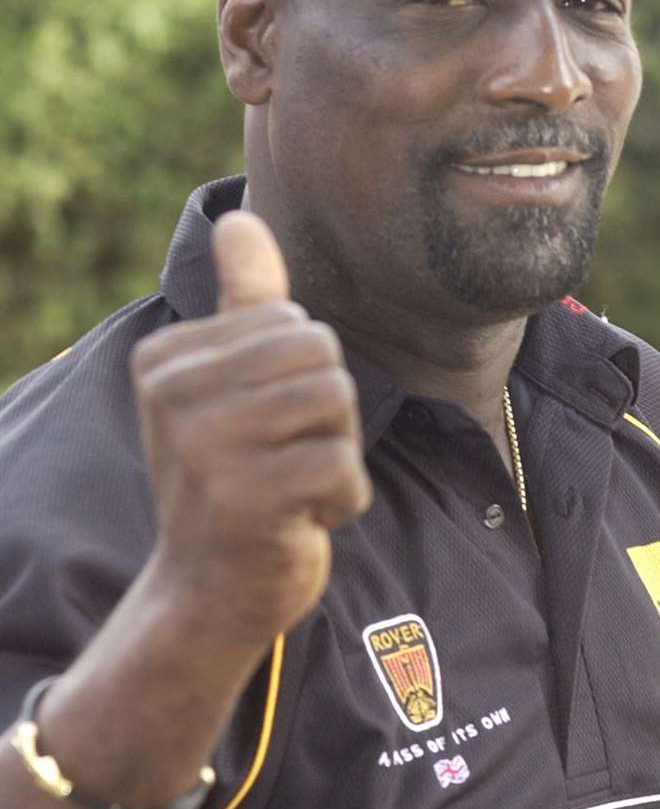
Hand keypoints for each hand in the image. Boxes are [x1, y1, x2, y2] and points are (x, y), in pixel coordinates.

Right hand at [131, 211, 369, 639]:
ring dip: (337, 453)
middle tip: (287, 461)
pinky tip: (300, 522)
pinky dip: (343, 500)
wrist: (210, 592)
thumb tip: (241, 216)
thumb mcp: (228, 385)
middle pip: (321, 355)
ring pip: (337, 401)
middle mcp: (173, 395)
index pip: (292, 322)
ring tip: (294, 486)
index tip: (263, 430)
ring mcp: (204, 447)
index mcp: (166, 358)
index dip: (304, 378)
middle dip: (329, 413)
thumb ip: (242, 302)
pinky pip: (344, 464)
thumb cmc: (233, 479)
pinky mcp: (245, 500)